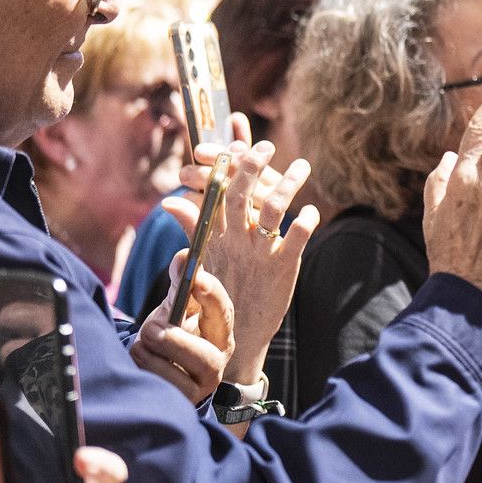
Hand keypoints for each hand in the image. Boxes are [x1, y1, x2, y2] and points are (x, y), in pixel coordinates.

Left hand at [130, 257, 232, 401]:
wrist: (157, 366)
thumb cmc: (171, 331)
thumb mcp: (174, 306)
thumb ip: (180, 283)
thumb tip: (184, 255)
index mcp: (220, 330)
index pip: (223, 312)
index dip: (212, 296)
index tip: (197, 280)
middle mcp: (217, 361)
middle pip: (206, 357)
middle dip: (174, 342)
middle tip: (149, 328)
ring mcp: (201, 386)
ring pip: (178, 374)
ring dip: (150, 356)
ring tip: (139, 346)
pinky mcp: (182, 403)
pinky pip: (162, 390)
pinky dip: (145, 372)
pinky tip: (139, 364)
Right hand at [171, 136, 319, 383]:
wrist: (235, 338)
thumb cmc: (218, 294)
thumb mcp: (202, 260)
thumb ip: (193, 226)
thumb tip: (170, 201)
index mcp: (215, 236)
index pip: (217, 192)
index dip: (226, 166)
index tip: (236, 144)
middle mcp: (235, 241)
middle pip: (242, 194)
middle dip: (254, 166)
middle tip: (268, 146)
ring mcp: (258, 253)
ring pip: (273, 209)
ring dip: (288, 184)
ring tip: (303, 167)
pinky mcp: (283, 268)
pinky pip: (296, 237)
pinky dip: (305, 220)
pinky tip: (311, 211)